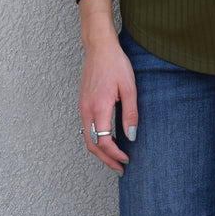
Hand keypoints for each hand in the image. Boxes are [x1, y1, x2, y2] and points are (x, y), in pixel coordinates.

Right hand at [78, 38, 137, 173]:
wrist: (99, 47)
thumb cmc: (116, 64)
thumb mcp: (129, 87)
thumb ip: (130, 113)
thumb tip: (131, 136)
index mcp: (99, 107)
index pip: (103, 141)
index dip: (114, 154)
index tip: (127, 159)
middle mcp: (87, 109)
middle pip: (92, 144)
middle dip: (106, 159)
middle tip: (120, 168)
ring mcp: (83, 106)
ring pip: (87, 137)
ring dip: (100, 151)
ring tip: (115, 157)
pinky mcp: (83, 103)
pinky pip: (87, 127)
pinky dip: (96, 139)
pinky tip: (110, 139)